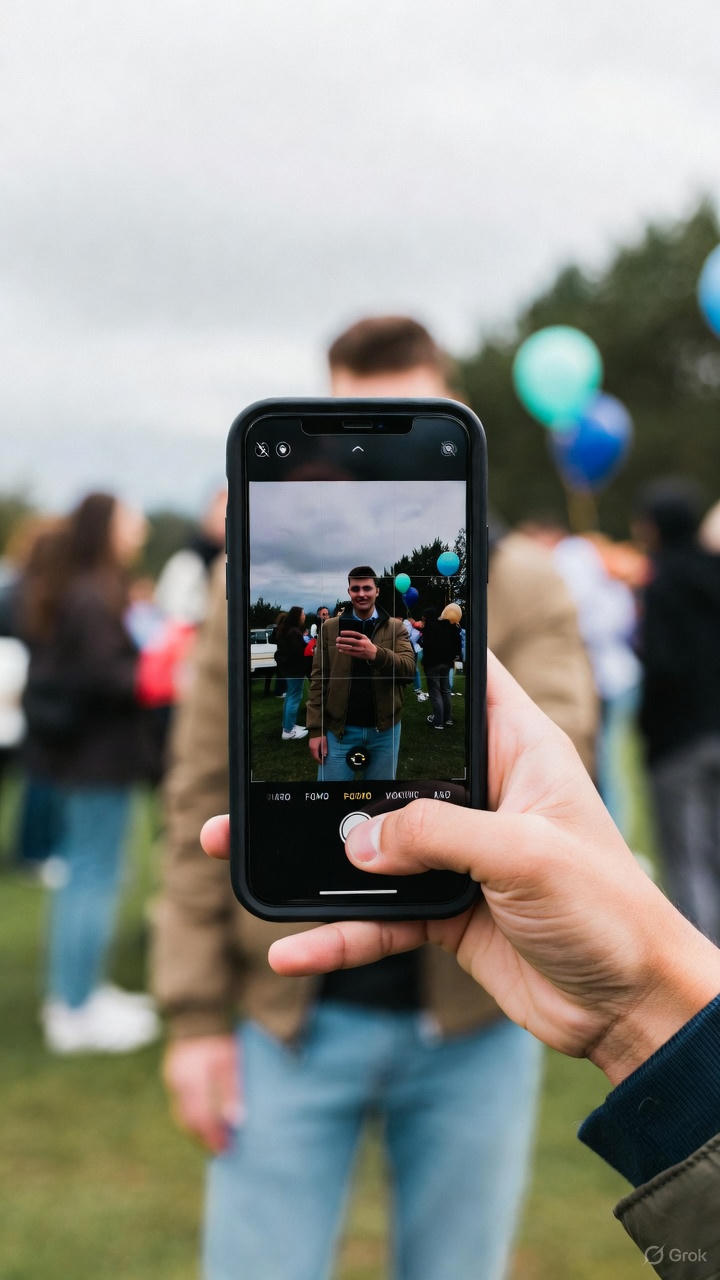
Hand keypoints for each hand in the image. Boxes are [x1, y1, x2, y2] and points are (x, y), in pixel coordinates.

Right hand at [163, 1034, 241, 1152]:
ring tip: (213, 1139)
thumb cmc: (219, 1040)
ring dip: (196, 1130)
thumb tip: (234, 1121)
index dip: (213, 1137)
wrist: (198, 1016)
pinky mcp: (172, 1077)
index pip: (201, 1119)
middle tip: (220, 1150)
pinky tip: (203, 1120)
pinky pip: (180, 1104)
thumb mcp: (230, 1063)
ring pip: (181, 1115)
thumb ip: (231, 1091)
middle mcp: (178, 1084)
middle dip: (204, 1138)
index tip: (226, 1149)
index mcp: (192, 1081)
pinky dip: (191, 1116)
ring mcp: (172, 1080)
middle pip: (188, 1122)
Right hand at [200, 654, 719, 1085]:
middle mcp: (482, 794)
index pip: (462, 679)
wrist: (630, 1008)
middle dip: (323, 764)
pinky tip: (291, 948)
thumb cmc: (610, 909)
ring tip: (230, 843)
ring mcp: (458, 855)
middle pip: (388, 764)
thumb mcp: (526, 855)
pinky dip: (335, 932)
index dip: (416, 648)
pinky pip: (376, 917)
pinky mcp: (445, 912)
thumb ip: (438, 836)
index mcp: (518, 751)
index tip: (353, 629)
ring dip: (305, 851)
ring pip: (367, 844)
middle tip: (257, 756)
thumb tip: (355, 842)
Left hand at [335, 631, 376, 660]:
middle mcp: (361, 644)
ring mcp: (359, 650)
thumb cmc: (367, 643)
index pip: (354, 634)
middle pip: (351, 641)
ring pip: (350, 648)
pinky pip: (350, 653)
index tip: (341, 632)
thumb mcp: (364, 637)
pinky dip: (345, 651)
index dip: (347, 633)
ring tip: (337, 645)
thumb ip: (357, 635)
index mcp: (363, 638)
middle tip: (337, 639)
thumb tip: (348, 633)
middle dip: (343, 640)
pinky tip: (340, 650)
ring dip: (342, 646)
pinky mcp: (358, 654)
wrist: (373, 653)